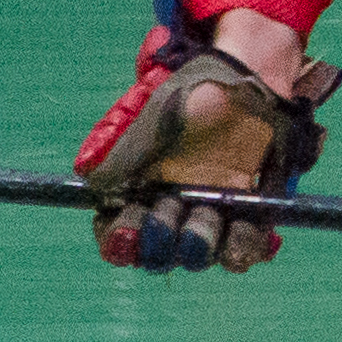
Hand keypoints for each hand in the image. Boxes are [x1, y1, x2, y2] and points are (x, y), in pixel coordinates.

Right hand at [78, 7, 340, 272]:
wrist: (242, 86)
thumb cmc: (189, 101)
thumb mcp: (148, 125)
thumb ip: (119, 160)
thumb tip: (95, 190)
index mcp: (138, 196)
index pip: (119, 236)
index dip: (120, 242)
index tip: (127, 233)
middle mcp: (171, 214)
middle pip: (158, 253)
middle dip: (160, 239)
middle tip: (169, 207)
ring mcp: (209, 218)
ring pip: (198, 255)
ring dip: (198, 244)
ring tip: (206, 218)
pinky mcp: (246, 217)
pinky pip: (241, 249)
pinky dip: (240, 249)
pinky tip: (237, 235)